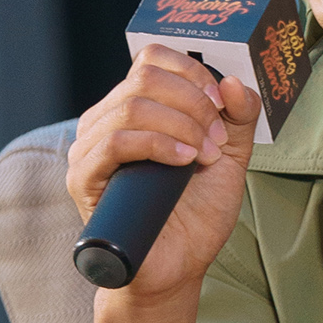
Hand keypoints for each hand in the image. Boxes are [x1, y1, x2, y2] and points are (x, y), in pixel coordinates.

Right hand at [67, 43, 261, 303]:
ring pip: (133, 107)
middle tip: (216, 140)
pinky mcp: (83, 178)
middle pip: (146, 77)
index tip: (221, 103)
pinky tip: (183, 160)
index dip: (192, 72)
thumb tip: (233, 80)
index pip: (153, 58)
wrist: (179, 264)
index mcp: (136, 105)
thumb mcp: (231, 153)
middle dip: (194, 104)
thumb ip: (240, 115)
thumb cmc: (197, 209)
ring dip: (182, 126)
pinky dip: (157, 144)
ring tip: (203, 156)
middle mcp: (106, 119)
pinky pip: (114, 142)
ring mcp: (90, 147)